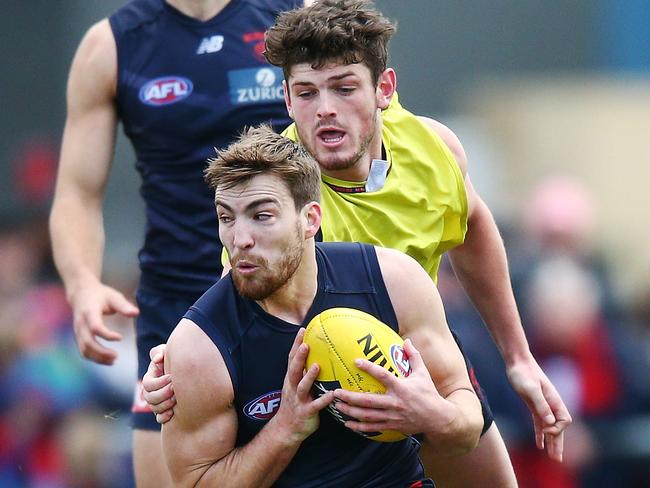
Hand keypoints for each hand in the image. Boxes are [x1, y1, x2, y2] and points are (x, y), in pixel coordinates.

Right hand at [70, 278, 138, 364]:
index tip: (120, 338)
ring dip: (97, 357)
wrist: (80, 293)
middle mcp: (81, 323)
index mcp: (89, 312)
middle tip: (116, 356)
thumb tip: (136, 313)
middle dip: (101, 352)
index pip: (95, 327)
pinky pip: (83, 350)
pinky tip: (107, 360)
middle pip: (87, 342)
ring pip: (84, 349)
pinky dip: (93, 358)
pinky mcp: (78, 336)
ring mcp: (78, 331)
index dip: (107, 335)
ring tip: (114, 360)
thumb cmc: (101, 295)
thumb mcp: (113, 296)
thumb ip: (124, 305)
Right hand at [142, 344, 175, 423]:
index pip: (147, 384)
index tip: (172, 377)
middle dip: (162, 394)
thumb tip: (158, 358)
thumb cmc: (179, 359)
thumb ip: (161, 352)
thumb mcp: (170, 352)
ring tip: (177, 399)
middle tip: (175, 388)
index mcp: (151, 377)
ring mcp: (157, 401)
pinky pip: (159, 418)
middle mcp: (152, 390)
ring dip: (164, 405)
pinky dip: (164, 417)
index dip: (158, 382)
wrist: (191, 372)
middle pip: (149, 397)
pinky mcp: (165, 410)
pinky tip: (173, 413)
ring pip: (154, 408)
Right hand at [270, 328, 333, 443]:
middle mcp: (293, 387)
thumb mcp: (296, 386)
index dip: (296, 345)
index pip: (291, 359)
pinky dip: (323, 400)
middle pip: (294, 369)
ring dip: (309, 376)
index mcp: (291, 379)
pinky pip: (315, 406)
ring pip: (302, 386)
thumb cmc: (296, 404)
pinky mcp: (306, 413)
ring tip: (317, 366)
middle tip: (306, 343)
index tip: (303, 330)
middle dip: (299, 357)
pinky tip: (333, 394)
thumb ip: (304, 372)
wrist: (286, 429)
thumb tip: (318, 356)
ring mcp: (298, 400)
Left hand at [333, 339, 448, 436]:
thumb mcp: (423, 373)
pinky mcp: (392, 426)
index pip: (383, 376)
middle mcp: (395, 403)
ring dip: (351, 411)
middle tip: (336, 392)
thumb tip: (407, 340)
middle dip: (350, 397)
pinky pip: (373, 427)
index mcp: (401, 388)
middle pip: (368, 401)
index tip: (356, 361)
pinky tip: (348, 424)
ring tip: (337, 406)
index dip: (369, 368)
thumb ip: (414, 356)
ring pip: (368, 415)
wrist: (437, 418)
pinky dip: (359, 427)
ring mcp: (392, 416)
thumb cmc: (429, 394)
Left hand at [507, 357, 571, 461]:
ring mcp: (543, 405)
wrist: (516, 362)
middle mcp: (551, 404)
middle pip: (559, 428)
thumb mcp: (531, 389)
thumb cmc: (524, 372)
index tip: (546, 430)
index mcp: (554, 400)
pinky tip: (539, 445)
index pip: (564, 421)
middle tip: (557, 460)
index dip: (557, 429)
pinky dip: (540, 434)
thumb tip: (550, 421)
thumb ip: (541, 404)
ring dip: (551, 442)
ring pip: (550, 427)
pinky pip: (539, 423)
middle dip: (558, 444)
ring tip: (552, 457)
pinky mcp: (533, 405)